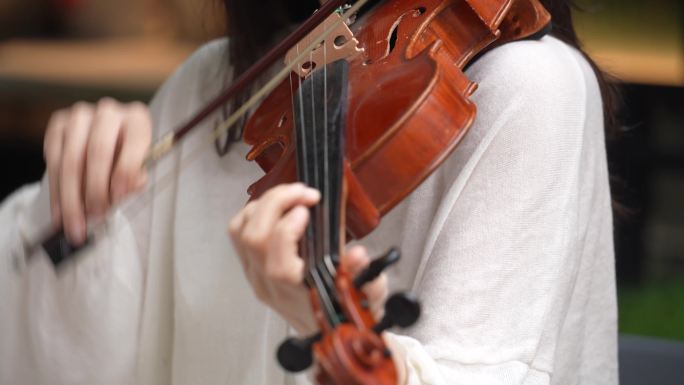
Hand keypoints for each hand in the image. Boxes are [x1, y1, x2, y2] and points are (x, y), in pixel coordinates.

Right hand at [43, 98, 151, 244]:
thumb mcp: (140, 167)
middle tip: (95, 216)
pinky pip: (53, 161)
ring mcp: (80, 115)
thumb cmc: (128, 156)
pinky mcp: (58, 124)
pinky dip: (57, 192)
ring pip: (71, 160)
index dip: (125, 171)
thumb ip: (135, 179)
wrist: (107, 141)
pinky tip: (60, 213)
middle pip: (98, 151)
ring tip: (76, 223)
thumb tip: (123, 191)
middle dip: (95, 189)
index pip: (133, 142)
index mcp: (137, 119)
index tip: (118, 198)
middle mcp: (109, 112)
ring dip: (72, 197)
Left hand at [228, 183, 388, 333]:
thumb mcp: (366, 297)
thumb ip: (367, 279)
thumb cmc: (343, 312)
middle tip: (302, 191)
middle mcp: (269, 285)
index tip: (310, 208)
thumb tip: (359, 255)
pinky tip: (274, 208)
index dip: (289, 226)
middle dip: (276, 203)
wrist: (327, 334)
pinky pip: (237, 235)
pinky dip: (251, 214)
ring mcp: (255, 276)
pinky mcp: (250, 268)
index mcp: (295, 293)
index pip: (278, 259)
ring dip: (263, 205)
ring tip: (289, 196)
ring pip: (241, 233)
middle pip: (254, 237)